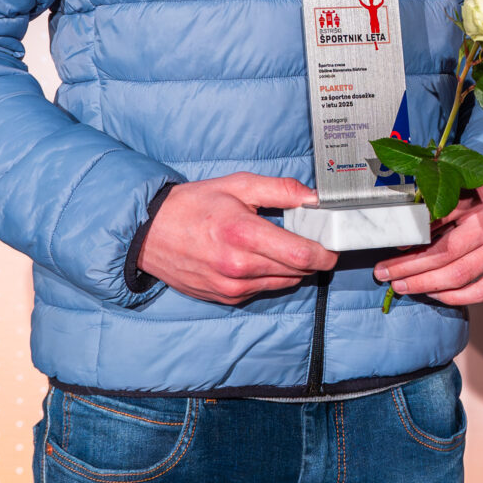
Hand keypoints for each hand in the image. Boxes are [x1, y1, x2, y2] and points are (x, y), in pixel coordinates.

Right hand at [136, 174, 334, 305]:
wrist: (149, 233)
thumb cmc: (193, 205)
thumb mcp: (237, 185)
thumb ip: (280, 189)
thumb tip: (315, 197)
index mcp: (243, 233)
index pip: (301, 254)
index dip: (325, 252)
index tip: (332, 245)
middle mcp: (237, 266)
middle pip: (297, 270)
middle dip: (311, 257)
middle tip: (311, 239)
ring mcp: (231, 286)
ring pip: (283, 283)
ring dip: (292, 268)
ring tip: (282, 246)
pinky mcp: (225, 298)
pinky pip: (263, 290)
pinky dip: (270, 276)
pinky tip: (259, 258)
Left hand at [374, 182, 482, 305]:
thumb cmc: (477, 197)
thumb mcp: (455, 190)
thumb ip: (432, 211)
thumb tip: (403, 240)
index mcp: (481, 197)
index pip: (439, 222)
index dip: (412, 237)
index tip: (392, 247)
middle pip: (446, 253)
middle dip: (409, 267)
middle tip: (384, 274)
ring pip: (460, 276)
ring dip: (425, 285)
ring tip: (401, 286)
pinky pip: (480, 292)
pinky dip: (453, 297)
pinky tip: (433, 294)